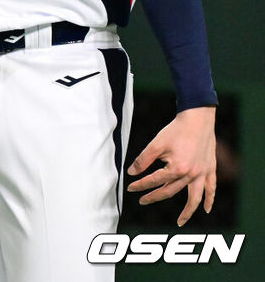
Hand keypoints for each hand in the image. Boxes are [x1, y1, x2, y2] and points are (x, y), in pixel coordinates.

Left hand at [127, 106, 216, 225]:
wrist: (198, 119)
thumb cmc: (176, 130)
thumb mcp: (156, 144)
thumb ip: (143, 160)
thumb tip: (131, 173)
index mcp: (176, 169)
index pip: (154, 181)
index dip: (140, 185)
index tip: (130, 188)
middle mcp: (191, 175)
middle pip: (170, 191)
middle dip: (154, 197)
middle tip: (142, 201)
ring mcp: (202, 174)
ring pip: (194, 198)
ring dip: (188, 211)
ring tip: (180, 221)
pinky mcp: (210, 169)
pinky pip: (211, 189)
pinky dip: (209, 200)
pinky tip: (206, 209)